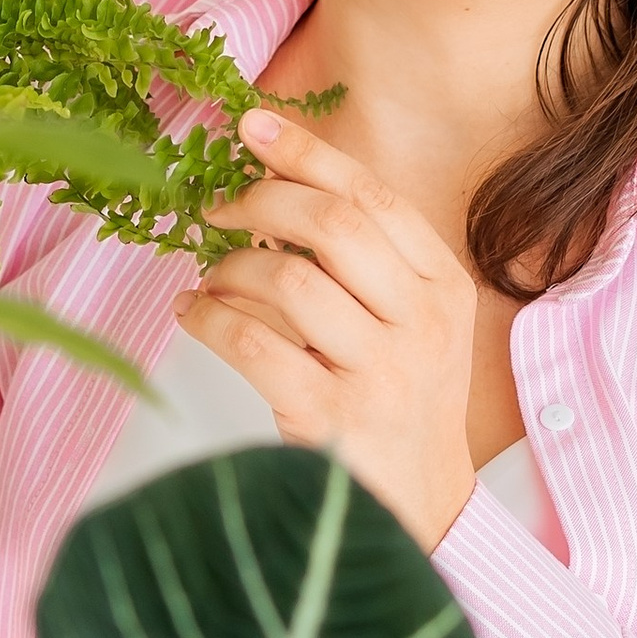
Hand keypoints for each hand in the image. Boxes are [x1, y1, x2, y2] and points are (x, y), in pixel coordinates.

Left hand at [177, 110, 479, 550]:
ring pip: (290, 280)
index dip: (309, 154)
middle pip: (333, 226)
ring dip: (231, 268)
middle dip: (261, 201)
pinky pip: (255, 344)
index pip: (375, 198)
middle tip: (215, 210)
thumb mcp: (409, 326)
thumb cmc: (398, 406)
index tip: (252, 125)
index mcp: (443, 288)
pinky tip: (193, 315)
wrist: (420, 512)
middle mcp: (422, 325)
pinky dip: (210, 320)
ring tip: (208, 279)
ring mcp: (381, 374)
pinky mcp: (332, 419)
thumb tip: (273, 190)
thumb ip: (364, 263)